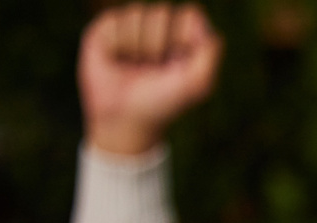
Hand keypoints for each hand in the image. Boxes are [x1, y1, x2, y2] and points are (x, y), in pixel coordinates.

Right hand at [79, 4, 221, 157]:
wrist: (123, 117)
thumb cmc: (162, 102)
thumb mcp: (195, 84)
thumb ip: (208, 53)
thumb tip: (202, 23)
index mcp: (183, 39)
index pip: (190, 14)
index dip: (183, 36)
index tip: (178, 62)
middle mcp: (159, 29)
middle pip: (162, 11)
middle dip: (158, 42)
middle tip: (153, 67)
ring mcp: (132, 26)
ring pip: (138, 13)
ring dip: (137, 45)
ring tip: (135, 64)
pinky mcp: (107, 28)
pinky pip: (115, 19)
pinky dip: (117, 43)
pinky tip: (116, 58)